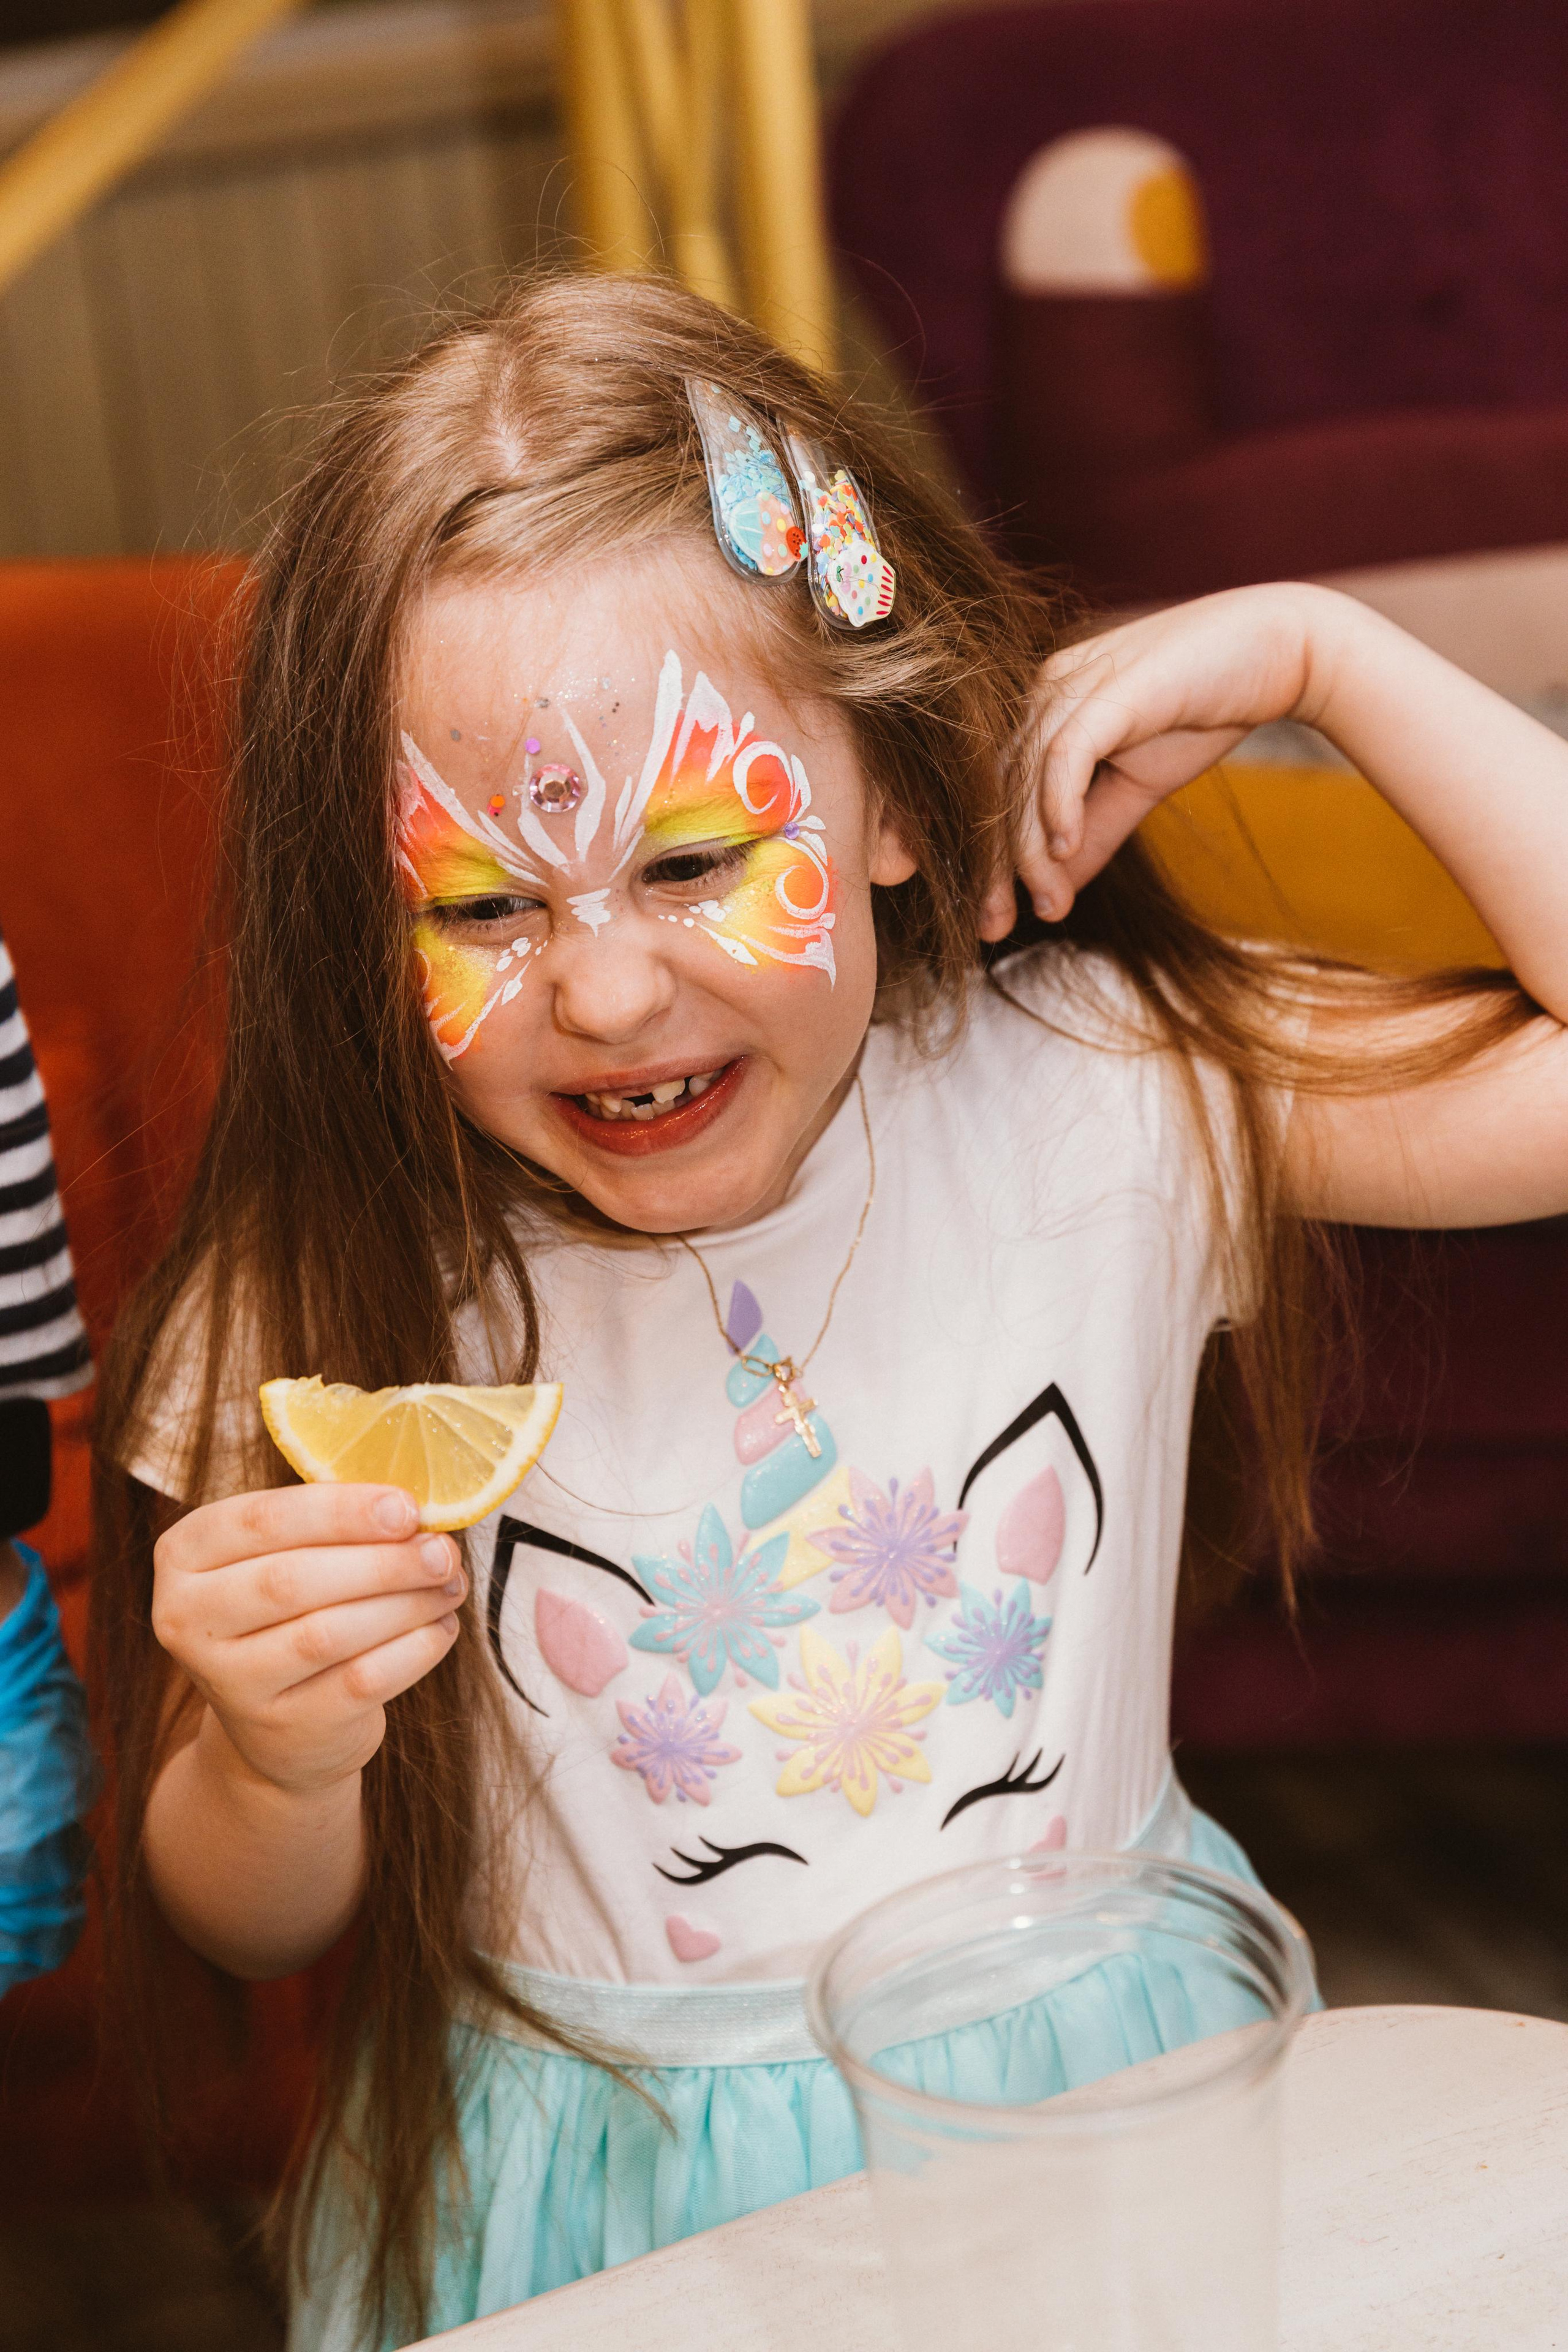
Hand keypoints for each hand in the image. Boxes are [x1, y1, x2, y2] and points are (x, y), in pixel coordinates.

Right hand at [151, 1485, 465, 1796]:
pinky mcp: (283, 1728)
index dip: (341, 1510)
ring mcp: (231, 1683)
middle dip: (382, 1561)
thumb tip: (418, 1510)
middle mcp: (187, 1620)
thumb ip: (335, 1525)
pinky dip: (413, 1650)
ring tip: (451, 1583)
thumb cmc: (290, 1612)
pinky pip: (361, 1681)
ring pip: (329, 1633)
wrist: (278, 1728)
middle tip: (442, 1550)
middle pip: (294, 1579)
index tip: (406, 1505)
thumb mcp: (286, 1556)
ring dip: (405, 1603)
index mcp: (184, 1555)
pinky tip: (441, 1627)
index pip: (262, 1520)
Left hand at [979, 582, 1353, 937]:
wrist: (1278, 653)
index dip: (985, 857)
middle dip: (991, 865)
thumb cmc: (1203, 712)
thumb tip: (1052, 894)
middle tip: (991, 928)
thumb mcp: (1137, 788)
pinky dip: (1059, 804)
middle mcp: (1045, 692)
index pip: (995, 792)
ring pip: (1025, 776)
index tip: (988, 920)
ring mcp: (1073, 684)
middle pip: (995, 788)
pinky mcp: (1110, 688)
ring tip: (1047, 906)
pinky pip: (1066, 753)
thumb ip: (1092, 834)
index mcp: (1043, 710)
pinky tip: (1064, 849)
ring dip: (1029, 850)